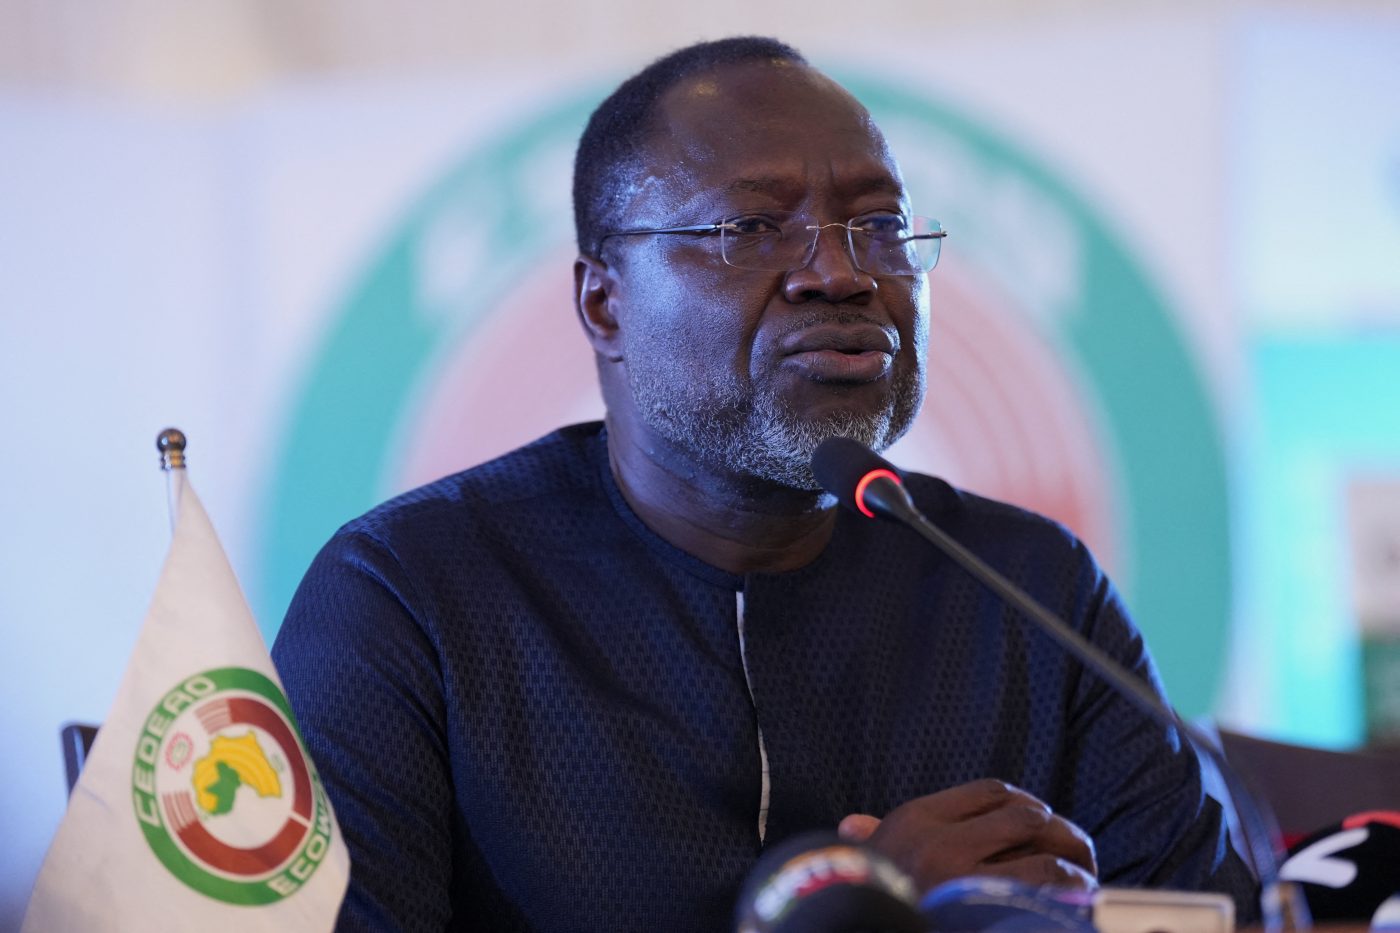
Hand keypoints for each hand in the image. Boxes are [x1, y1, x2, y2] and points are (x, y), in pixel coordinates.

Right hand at [838, 779, 1097, 892]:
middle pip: (1023, 815)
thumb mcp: (868, 861)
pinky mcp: (978, 909)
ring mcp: (960, 877)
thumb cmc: (869, 896)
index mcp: (915, 819)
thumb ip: (871, 836)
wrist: (853, 920)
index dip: (1024, 800)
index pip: (989, 791)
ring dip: (1071, 861)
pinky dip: (1066, 887)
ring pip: (1039, 850)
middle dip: (1057, 829)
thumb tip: (854, 824)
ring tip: (1082, 874)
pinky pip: (1039, 886)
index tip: (1038, 818)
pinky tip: (1075, 893)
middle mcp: (939, 841)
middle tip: (1073, 846)